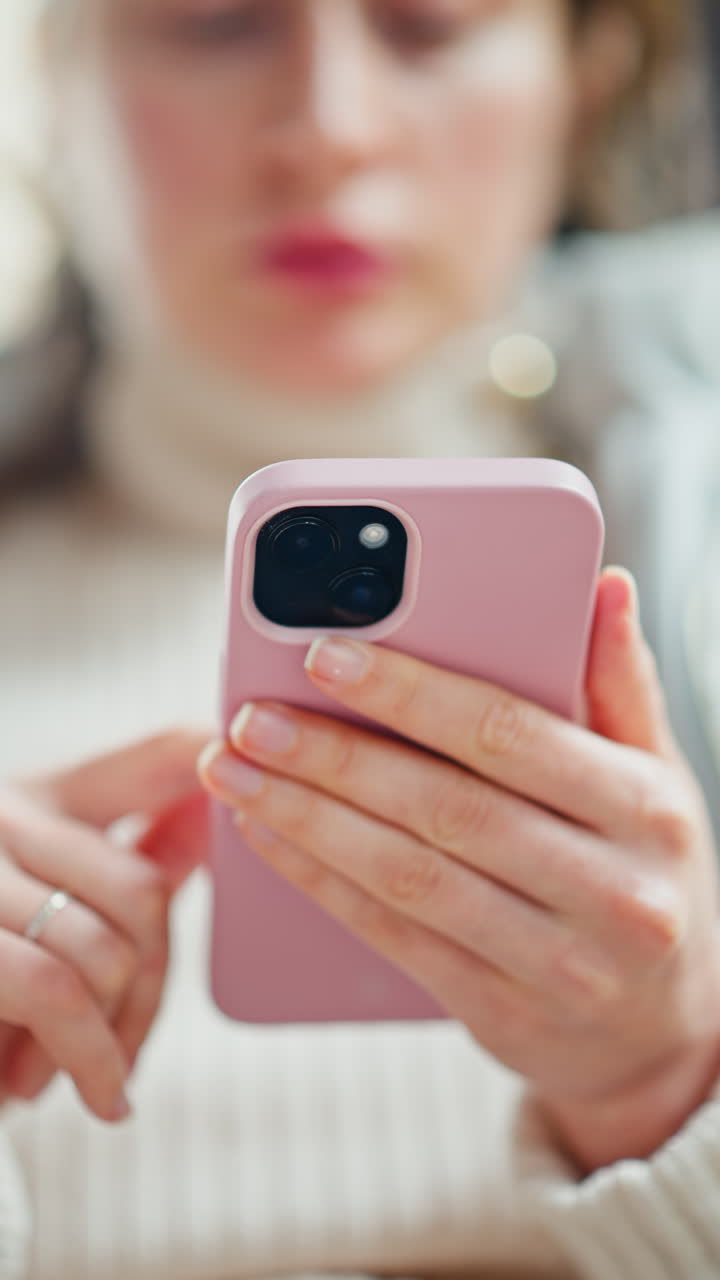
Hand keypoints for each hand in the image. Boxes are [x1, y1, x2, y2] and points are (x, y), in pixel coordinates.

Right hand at [0, 730, 208, 1122]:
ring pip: (106, 947)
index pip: (152, 757)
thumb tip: (211, 819)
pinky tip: (89, 1094)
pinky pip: (59, 992)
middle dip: (152, 987)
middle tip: (125, 1050)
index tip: (242, 792)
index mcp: (28, 802)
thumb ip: (121, 864)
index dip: (210, 763)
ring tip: (86, 1078)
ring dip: (113, 1039)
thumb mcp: (39, 913)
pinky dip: (93, 1058)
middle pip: (142, 889)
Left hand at [199, 569, 719, 1171]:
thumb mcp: (660, 777)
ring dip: (306, 819)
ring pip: (407, 876)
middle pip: (445, 807)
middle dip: (334, 757)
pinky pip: (394, 937)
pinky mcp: (499, 1013)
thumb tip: (603, 583)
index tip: (325, 656)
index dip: (410, 694)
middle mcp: (611, 890)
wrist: (664, 1031)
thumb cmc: (649, 873)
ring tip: (233, 771)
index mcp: (644, 809)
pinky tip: (268, 838)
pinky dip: (321, 882)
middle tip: (250, 717)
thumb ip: (620, 683)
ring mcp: (556, 963)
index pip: (510, 735)